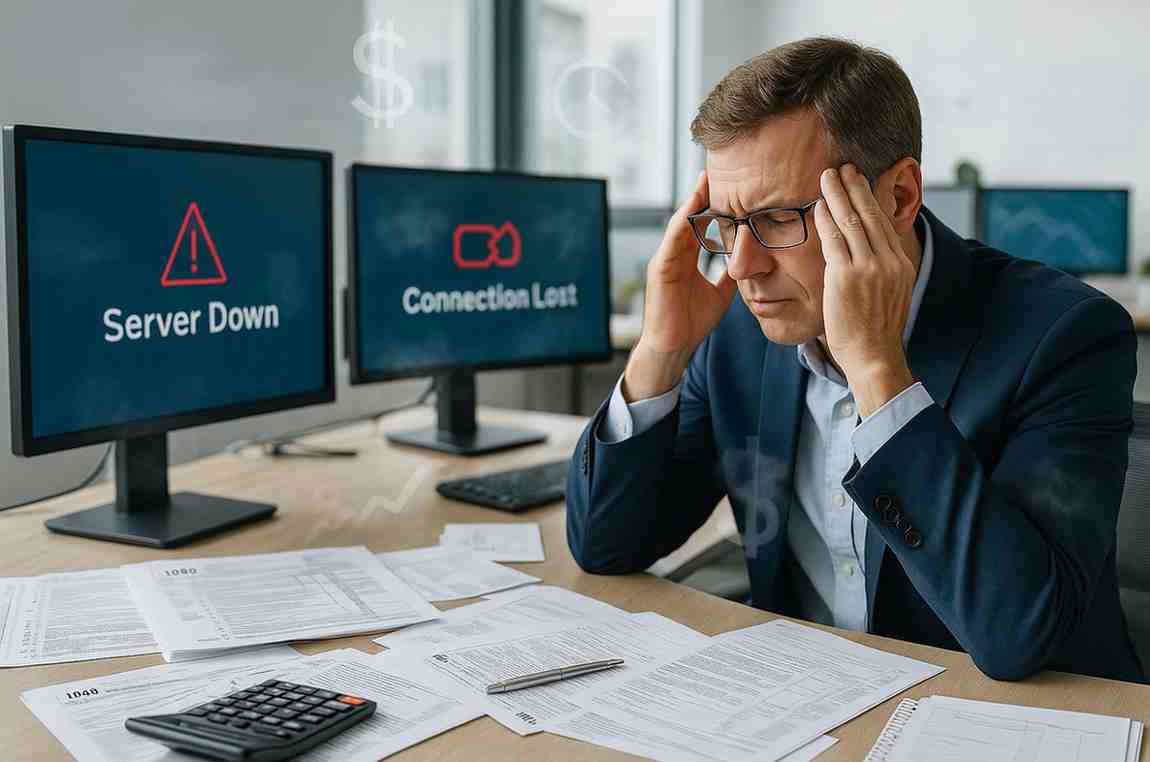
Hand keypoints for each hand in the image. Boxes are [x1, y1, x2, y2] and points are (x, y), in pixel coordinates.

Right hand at [624, 170, 738, 400]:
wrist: (673, 348)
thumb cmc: (691, 323)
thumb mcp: (720, 294)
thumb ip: (729, 276)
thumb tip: (748, 263)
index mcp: (687, 259)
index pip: (701, 224)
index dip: (714, 205)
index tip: (731, 185)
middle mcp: (674, 255)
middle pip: (690, 217)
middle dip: (703, 194)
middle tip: (719, 170)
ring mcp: (665, 260)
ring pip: (680, 223)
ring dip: (692, 201)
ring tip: (706, 180)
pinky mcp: (660, 269)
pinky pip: (672, 240)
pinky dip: (683, 223)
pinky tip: (694, 208)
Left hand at [814, 164, 916, 416]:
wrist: (875, 357)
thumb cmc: (875, 331)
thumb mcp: (888, 294)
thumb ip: (879, 269)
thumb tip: (864, 250)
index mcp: (901, 263)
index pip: (883, 222)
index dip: (869, 199)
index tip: (859, 181)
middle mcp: (889, 261)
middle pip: (870, 214)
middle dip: (855, 187)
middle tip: (843, 167)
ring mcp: (869, 268)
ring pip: (852, 221)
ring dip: (838, 195)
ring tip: (827, 176)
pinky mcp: (847, 277)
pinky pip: (834, 240)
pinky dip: (826, 219)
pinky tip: (818, 205)